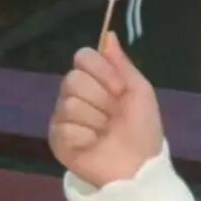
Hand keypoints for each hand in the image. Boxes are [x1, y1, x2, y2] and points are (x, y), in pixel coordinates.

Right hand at [49, 31, 164, 188]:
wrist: (139, 165)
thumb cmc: (143, 127)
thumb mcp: (140, 91)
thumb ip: (122, 63)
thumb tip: (108, 35)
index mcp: (96, 80)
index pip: (83, 56)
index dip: (101, 70)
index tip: (119, 88)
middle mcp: (75, 95)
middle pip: (72, 79)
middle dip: (101, 98)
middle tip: (114, 115)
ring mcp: (63, 117)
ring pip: (69, 103)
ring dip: (96, 120)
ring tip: (106, 132)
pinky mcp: (57, 139)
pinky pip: (65, 127)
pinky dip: (87, 137)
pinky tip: (94, 145)